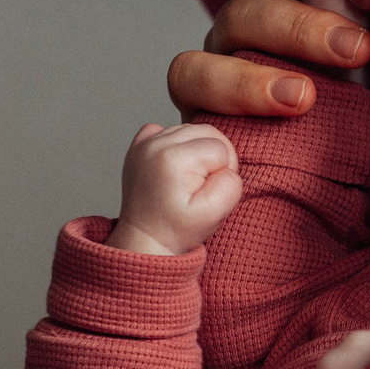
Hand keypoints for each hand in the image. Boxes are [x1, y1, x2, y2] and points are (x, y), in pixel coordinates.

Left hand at [109, 122, 242, 255]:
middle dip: (214, 156)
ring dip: (197, 150)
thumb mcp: (214, 214)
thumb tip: (226, 165)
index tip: (207, 192)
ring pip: (192, 130)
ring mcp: (145, 142)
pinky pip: (169, 129)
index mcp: (174, 157)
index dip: (224, 170)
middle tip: (202, 184)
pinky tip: (174, 167)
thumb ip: (231, 184)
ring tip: (188, 178)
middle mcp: (156, 143)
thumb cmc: (178, 229)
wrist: (146, 238)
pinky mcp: (139, 144)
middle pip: (208, 131)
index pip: (222, 147)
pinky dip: (177, 145)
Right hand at [167, 0, 369, 118]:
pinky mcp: (196, 122)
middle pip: (247, 12)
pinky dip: (218, 118)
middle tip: (356, 47)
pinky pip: (186, 114)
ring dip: (252, 80)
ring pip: (202, 64)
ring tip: (303, 98)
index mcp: (278, 7)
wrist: (329, 176)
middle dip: (300, 28)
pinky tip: (249, 134)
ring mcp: (209, 78)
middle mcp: (237, 36)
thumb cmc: (354, 111)